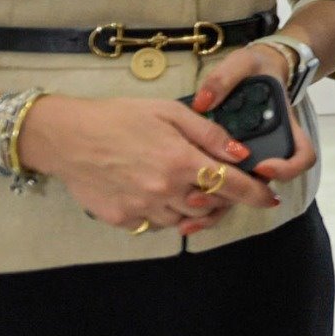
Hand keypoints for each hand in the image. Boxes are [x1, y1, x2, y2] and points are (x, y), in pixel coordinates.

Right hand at [20, 94, 278, 235]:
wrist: (65, 137)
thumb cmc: (118, 117)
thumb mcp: (168, 112)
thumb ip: (209, 134)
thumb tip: (241, 153)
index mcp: (180, 161)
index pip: (232, 186)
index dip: (256, 194)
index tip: (269, 198)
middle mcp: (165, 190)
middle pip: (211, 207)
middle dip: (223, 199)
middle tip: (221, 185)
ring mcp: (143, 208)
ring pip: (185, 219)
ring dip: (194, 206)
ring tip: (186, 186)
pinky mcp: (123, 219)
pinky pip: (156, 223)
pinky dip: (164, 212)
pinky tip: (155, 191)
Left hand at [189, 46, 318, 183]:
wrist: (252, 68)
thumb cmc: (254, 67)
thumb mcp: (242, 63)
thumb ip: (224, 77)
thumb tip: (202, 103)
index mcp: (286, 125)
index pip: (303, 157)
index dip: (288, 168)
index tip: (263, 166)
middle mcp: (272, 144)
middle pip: (269, 178)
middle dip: (245, 186)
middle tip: (217, 183)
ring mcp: (253, 151)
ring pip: (246, 181)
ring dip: (226, 189)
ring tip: (199, 187)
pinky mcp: (233, 153)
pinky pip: (227, 173)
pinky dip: (213, 178)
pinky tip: (192, 176)